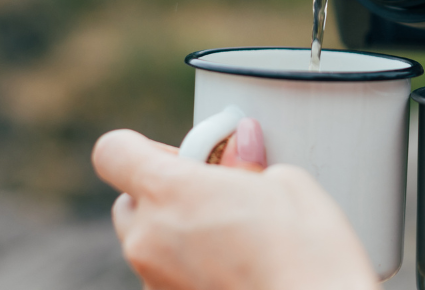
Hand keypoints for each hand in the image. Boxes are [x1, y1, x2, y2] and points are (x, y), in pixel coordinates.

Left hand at [92, 127, 376, 289]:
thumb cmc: (311, 256)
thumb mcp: (287, 183)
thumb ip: (247, 163)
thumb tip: (240, 151)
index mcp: (169, 191)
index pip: (113, 151)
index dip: (141, 148)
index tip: (181, 154)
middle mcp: (148, 240)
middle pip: (129, 203)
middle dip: (164, 194)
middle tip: (215, 195)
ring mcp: (155, 284)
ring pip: (149, 246)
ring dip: (178, 235)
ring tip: (235, 239)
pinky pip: (168, 279)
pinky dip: (191, 270)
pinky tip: (236, 271)